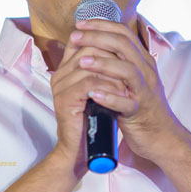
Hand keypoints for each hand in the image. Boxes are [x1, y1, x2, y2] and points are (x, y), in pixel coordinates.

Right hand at [49, 25, 131, 170]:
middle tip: (131, 66)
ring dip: (113, 72)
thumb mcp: (100, 91)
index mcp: (66, 69)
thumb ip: (104, 72)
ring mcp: (60, 87)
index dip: (105, 40)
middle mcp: (59, 74)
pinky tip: (121, 94)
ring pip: (89, 63)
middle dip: (112, 55)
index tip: (126, 52)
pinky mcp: (65, 100)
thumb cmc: (93, 121)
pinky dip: (108, 87)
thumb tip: (123, 52)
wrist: (80, 150)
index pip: (83, 40)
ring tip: (128, 83)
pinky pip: (89, 83)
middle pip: (87, 46)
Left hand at [66, 19, 178, 162]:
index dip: (101, 25)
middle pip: (123, 45)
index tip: (80, 24)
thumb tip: (92, 46)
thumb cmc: (140, 106)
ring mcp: (144, 91)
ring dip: (103, 64)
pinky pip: (126, 103)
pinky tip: (93, 94)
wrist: (161, 135)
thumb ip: (117, 62)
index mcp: (142, 61)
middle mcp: (146, 71)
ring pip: (127, 71)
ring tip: (81, 62)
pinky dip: (110, 98)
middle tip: (76, 36)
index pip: (123, 33)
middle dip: (97, 38)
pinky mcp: (140, 112)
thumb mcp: (130, 79)